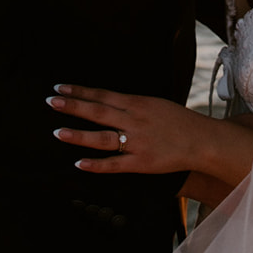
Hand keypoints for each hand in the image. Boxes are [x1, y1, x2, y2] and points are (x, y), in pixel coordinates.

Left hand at [47, 84, 206, 175]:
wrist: (202, 140)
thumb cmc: (178, 121)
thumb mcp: (154, 104)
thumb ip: (130, 105)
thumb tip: (105, 101)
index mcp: (137, 104)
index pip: (102, 95)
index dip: (80, 91)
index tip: (59, 87)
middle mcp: (134, 120)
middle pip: (98, 111)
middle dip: (73, 106)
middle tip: (50, 102)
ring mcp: (137, 142)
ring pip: (102, 138)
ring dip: (79, 135)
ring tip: (57, 132)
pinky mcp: (141, 163)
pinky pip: (114, 164)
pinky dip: (96, 164)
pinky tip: (79, 164)